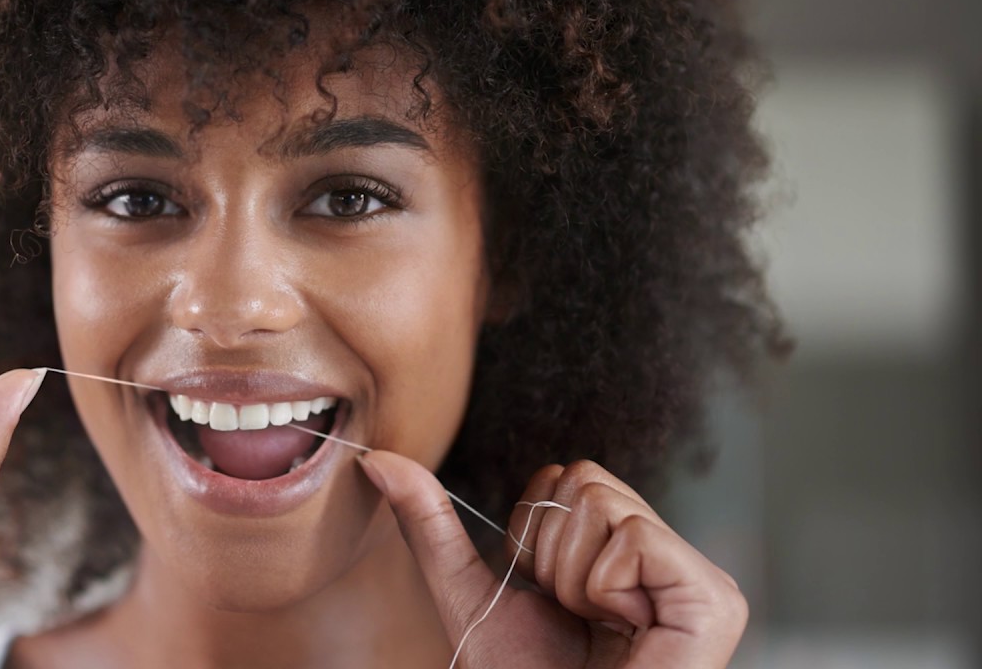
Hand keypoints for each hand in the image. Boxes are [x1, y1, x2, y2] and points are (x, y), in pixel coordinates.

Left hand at [358, 452, 746, 668]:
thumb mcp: (469, 595)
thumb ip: (432, 527)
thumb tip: (377, 460)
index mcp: (625, 553)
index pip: (566, 476)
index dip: (533, 536)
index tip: (550, 599)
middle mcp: (670, 558)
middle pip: (584, 478)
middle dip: (550, 552)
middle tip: (572, 616)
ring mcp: (701, 580)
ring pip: (603, 503)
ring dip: (572, 576)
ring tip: (596, 628)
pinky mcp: (715, 602)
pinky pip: (634, 537)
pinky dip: (602, 587)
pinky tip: (623, 633)